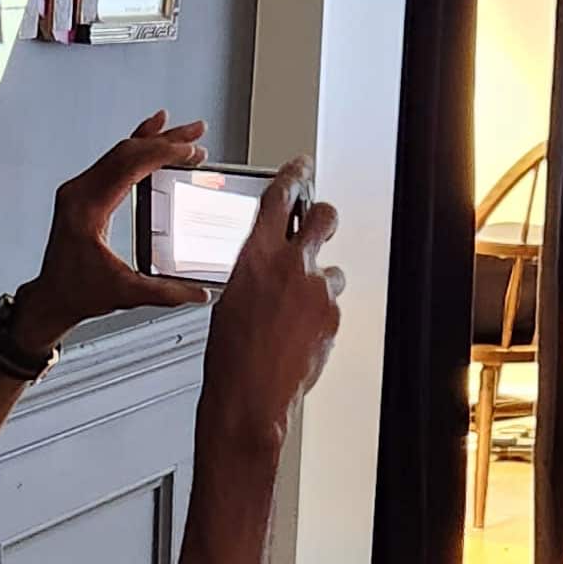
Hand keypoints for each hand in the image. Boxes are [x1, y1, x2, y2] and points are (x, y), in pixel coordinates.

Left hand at [7, 111, 215, 354]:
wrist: (52, 298)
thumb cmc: (78, 294)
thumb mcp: (126, 294)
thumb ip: (165, 294)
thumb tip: (200, 294)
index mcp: (87, 210)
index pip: (130, 166)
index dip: (164, 154)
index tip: (192, 151)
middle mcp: (78, 193)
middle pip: (127, 152)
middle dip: (165, 140)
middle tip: (197, 134)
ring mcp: (77, 190)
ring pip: (119, 152)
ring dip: (153, 140)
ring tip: (184, 132)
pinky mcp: (80, 193)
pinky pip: (110, 161)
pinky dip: (134, 147)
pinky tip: (150, 133)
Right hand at [198, 158, 344, 448]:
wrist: (249, 398)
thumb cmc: (230, 357)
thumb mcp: (229, 300)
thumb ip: (255, 273)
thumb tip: (270, 266)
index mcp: (256, 255)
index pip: (281, 197)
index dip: (294, 175)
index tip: (301, 165)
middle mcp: (291, 265)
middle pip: (323, 217)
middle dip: (322, 217)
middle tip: (319, 223)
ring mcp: (317, 290)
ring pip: (331, 271)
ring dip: (319, 284)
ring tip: (296, 313)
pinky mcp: (332, 316)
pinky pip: (331, 306)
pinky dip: (319, 316)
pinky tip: (299, 335)